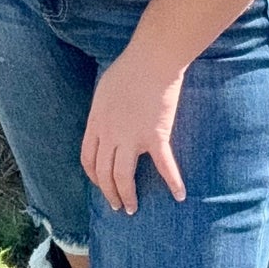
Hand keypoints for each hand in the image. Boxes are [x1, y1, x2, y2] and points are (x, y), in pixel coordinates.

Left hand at [81, 45, 187, 213]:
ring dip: (127, 197)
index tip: (101, 185)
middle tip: (116, 205)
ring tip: (131, 208)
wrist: (152, 59)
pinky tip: (180, 195)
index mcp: (97, 122)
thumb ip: (103, 110)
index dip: (94, 176)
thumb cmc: (129, 67)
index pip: (88, 159)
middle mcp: (110, 134)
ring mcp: (132, 137)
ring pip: (124, 177)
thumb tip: (104, 122)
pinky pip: (164, 166)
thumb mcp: (104, 90)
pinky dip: (173, 182)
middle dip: (109, 193)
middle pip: (104, 173)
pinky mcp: (156, 136)